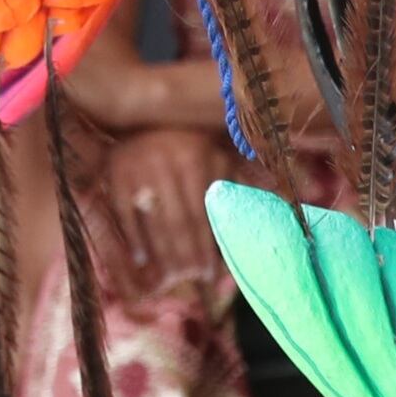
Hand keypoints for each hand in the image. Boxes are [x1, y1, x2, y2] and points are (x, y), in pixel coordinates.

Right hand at [100, 126, 229, 291]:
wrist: (141, 117)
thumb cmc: (189, 144)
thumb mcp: (218, 154)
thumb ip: (244, 178)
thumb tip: (281, 194)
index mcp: (196, 159)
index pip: (203, 218)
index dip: (208, 249)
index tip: (211, 273)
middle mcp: (167, 163)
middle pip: (179, 227)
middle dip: (186, 260)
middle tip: (190, 278)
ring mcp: (137, 170)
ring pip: (154, 226)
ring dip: (163, 258)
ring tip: (170, 278)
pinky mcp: (114, 175)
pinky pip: (125, 218)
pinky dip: (134, 242)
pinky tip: (142, 260)